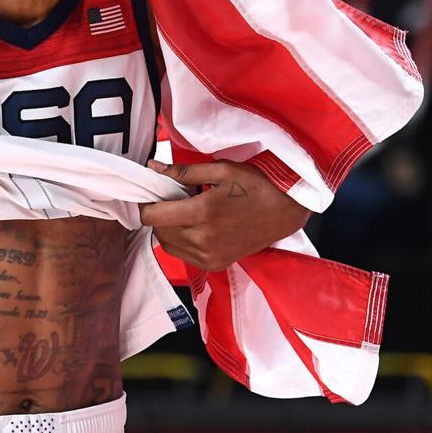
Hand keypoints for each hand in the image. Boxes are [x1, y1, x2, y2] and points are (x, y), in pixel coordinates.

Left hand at [139, 160, 309, 271]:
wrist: (284, 211)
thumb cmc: (255, 185)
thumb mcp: (220, 170)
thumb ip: (182, 172)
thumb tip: (153, 168)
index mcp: (203, 213)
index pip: (152, 216)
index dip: (146, 203)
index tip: (152, 192)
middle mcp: (203, 240)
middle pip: (158, 230)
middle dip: (158, 213)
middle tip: (172, 198)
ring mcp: (210, 256)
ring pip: (167, 245)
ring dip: (168, 228)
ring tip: (184, 212)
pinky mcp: (216, 264)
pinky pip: (183, 255)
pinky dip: (180, 241)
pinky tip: (194, 226)